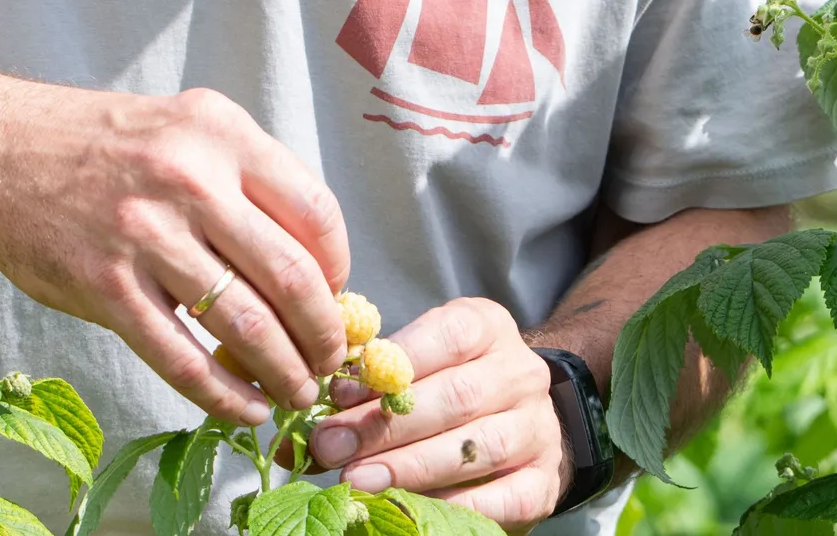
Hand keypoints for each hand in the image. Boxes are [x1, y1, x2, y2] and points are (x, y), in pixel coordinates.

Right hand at [0, 77, 348, 423]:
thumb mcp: (186, 127)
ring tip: (297, 391)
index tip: (338, 293)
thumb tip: (307, 260)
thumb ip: (243, 178)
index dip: (338, 264)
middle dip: (322, 330)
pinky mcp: (105, 288)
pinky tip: (245, 407)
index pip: (313, 209)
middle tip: (330, 358)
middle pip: (289, 273)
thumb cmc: (105, 143)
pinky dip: (222, 394)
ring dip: (282, 369)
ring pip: (242, 322)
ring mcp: (146, 236)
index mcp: (221, 133)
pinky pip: (180, 357)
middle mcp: (190, 179)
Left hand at [309, 298, 570, 530]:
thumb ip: (366, 389)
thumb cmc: (452, 386)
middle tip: (331, 448)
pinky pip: (502, 498)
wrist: (524, 420)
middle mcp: (519, 372)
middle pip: (454, 396)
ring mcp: (537, 428)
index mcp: (487, 326)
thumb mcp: (418, 364)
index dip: (388, 367)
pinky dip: (454, 506)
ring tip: (358, 482)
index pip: (443, 337)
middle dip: (385, 425)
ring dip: (410, 467)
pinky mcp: (543, 482)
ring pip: (475, 446)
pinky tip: (410, 511)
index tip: (336, 394)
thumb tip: (293, 436)